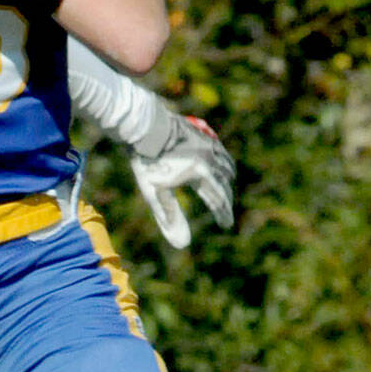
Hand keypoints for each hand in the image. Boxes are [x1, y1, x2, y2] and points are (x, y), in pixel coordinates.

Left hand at [129, 112, 235, 248]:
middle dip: (225, 200)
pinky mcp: (204, 134)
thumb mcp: (154, 192)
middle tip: (225, 212)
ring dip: (228, 181)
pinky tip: (219, 166)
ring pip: (227, 166)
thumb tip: (181, 245)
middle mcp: (210, 158)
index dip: (223, 213)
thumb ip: (169, 217)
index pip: (218, 199)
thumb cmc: (146, 161)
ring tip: (226, 190)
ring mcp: (209, 144)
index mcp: (201, 173)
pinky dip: (224, 163)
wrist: (142, 127)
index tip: (226, 225)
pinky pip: (220, 151)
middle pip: (225, 184)